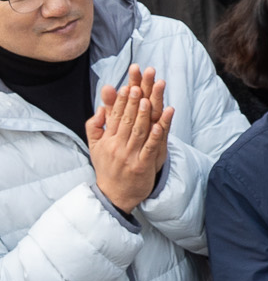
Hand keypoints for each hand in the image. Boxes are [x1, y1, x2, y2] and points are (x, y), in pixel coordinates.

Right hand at [87, 66, 171, 214]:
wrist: (114, 195)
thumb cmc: (107, 167)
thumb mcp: (95, 146)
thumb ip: (95, 126)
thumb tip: (101, 107)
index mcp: (108, 139)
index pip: (115, 116)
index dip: (122, 100)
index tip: (128, 85)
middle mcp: (117, 146)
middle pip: (127, 120)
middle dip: (133, 102)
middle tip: (139, 85)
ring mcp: (130, 156)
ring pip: (138, 132)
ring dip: (144, 115)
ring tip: (149, 99)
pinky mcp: (142, 166)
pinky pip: (149, 149)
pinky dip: (155, 136)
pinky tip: (160, 125)